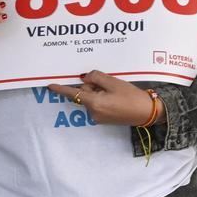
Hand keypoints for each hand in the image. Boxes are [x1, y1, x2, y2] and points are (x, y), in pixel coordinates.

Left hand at [48, 70, 163, 125]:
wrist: (147, 112)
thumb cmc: (132, 97)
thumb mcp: (114, 82)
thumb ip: (97, 77)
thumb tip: (86, 78)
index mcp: (93, 103)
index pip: (73, 93)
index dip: (60, 89)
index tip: (49, 86)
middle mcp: (92, 112)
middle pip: (85, 94)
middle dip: (93, 86)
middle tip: (110, 85)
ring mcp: (98, 117)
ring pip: (92, 99)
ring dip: (99, 93)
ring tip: (117, 92)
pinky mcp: (104, 119)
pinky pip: (98, 105)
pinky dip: (103, 99)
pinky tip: (117, 98)